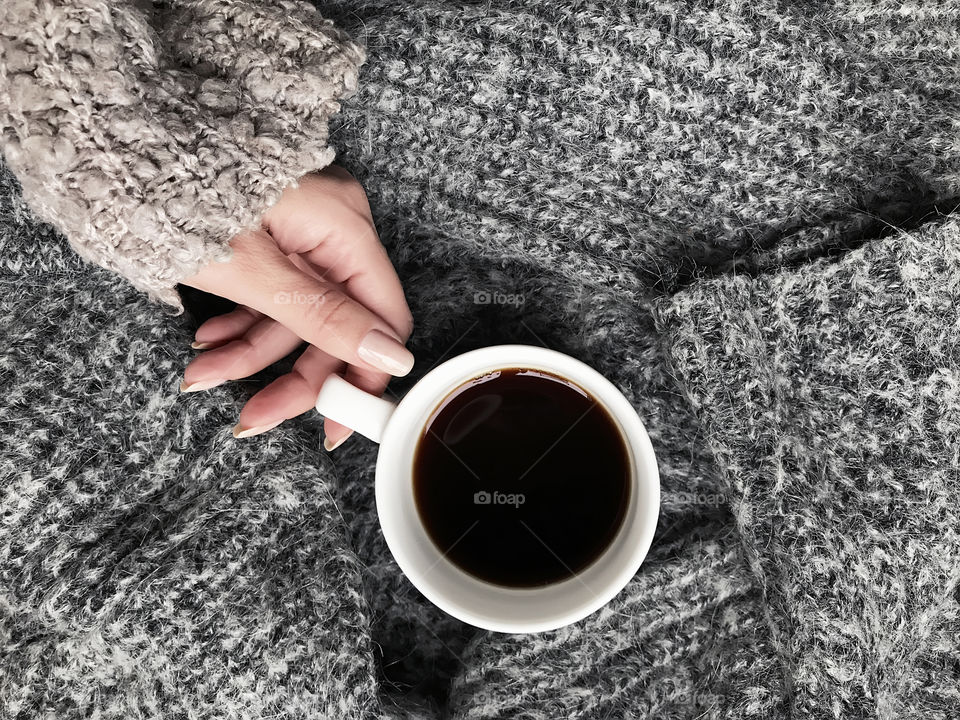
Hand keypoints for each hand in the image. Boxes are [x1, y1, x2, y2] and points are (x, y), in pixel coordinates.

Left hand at [181, 167, 413, 449]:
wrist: (113, 150)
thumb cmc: (172, 195)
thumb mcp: (249, 271)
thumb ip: (323, 317)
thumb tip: (393, 356)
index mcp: (343, 224)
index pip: (382, 315)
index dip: (363, 375)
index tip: (337, 421)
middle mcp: (333, 224)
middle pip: (338, 321)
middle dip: (294, 374)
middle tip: (257, 415)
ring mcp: (303, 228)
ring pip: (298, 312)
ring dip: (252, 354)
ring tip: (203, 376)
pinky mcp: (274, 234)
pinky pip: (274, 291)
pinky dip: (243, 321)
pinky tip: (208, 341)